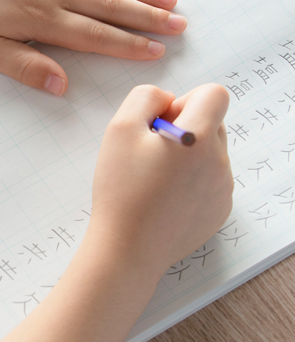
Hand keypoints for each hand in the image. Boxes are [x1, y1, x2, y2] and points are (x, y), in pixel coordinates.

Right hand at [88, 84, 232, 277]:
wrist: (128, 247)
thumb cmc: (121, 190)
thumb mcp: (119, 129)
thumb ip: (145, 98)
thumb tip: (167, 99)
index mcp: (198, 138)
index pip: (215, 94)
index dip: (186, 100)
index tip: (163, 123)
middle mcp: (219, 161)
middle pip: (213, 122)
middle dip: (185, 127)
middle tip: (151, 151)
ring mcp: (223, 188)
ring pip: (211, 152)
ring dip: (187, 155)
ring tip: (154, 178)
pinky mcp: (219, 210)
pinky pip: (210, 180)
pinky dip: (190, 181)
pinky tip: (163, 198)